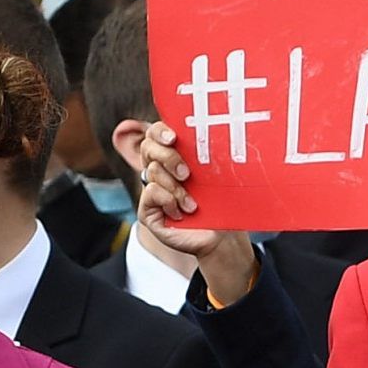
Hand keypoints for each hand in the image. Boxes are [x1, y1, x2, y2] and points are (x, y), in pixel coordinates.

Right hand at [137, 123, 257, 303]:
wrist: (220, 236)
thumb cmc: (218, 203)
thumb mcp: (213, 175)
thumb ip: (203, 155)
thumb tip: (212, 133)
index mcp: (171, 157)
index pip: (155, 134)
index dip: (160, 131)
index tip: (174, 137)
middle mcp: (157, 171)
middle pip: (148, 148)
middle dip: (168, 157)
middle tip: (187, 174)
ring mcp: (150, 190)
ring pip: (153, 171)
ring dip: (176, 188)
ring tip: (192, 204)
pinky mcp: (147, 211)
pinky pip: (151, 192)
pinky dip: (168, 200)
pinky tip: (181, 212)